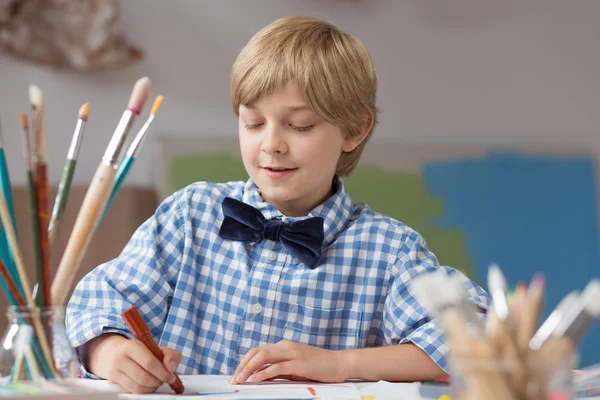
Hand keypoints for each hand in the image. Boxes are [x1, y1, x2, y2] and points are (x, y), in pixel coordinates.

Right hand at [86, 334, 181, 393]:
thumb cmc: (142, 352)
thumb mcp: (157, 348)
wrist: (118, 354)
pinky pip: (133, 392)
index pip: (149, 363)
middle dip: (158, 381)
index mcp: (131, 346)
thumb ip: (170, 355)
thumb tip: (170, 368)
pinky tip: (148, 385)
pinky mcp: (113, 383)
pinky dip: (145, 391)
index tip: (171, 376)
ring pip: (138, 388)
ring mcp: (114, 372)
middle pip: (144, 378)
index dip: (163, 372)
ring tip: (157, 381)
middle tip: (165, 379)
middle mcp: (119, 359)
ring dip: (152, 388)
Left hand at [231, 340, 347, 383]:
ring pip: (264, 356)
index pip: (258, 351)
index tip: (236, 375)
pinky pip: (278, 366)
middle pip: (257, 352)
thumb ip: (279, 369)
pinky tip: (256, 379)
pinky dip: (265, 372)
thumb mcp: (294, 368)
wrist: (340, 363)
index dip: (244, 362)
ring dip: (249, 368)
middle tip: (233, 379)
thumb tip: (260, 376)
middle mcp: (286, 346)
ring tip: (240, 380)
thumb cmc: (318, 367)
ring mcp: (293, 353)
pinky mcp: (300, 363)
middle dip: (243, 365)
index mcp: (284, 346)